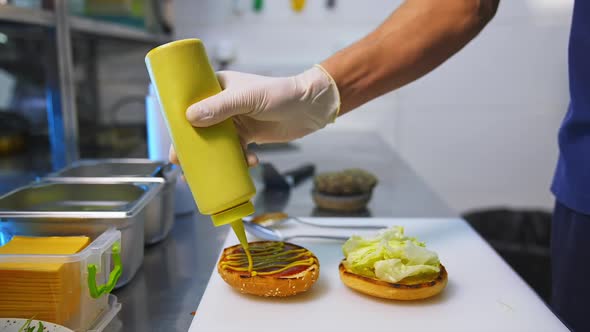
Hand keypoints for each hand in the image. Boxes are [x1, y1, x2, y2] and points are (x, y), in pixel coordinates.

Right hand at [169, 65, 339, 166]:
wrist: (309, 107)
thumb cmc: (279, 94)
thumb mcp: (247, 99)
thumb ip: (220, 107)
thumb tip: (190, 118)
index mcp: (218, 87)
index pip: (191, 103)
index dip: (179, 124)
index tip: (174, 144)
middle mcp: (223, 104)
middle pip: (200, 128)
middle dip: (193, 148)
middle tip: (184, 166)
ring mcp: (236, 121)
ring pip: (217, 143)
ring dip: (215, 158)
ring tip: (211, 174)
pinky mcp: (249, 136)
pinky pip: (236, 151)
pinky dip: (239, 160)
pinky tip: (250, 163)